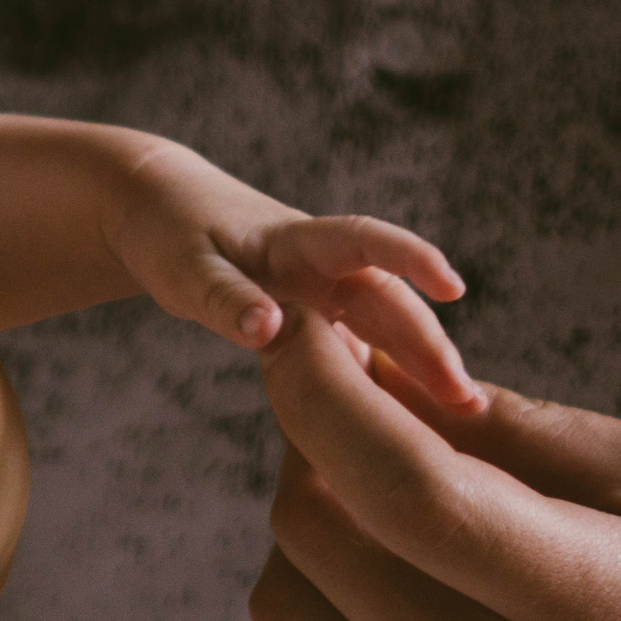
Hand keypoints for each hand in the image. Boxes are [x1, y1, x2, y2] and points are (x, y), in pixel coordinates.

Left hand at [109, 141, 476, 406]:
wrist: (155, 207)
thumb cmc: (165, 230)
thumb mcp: (183, 265)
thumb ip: (225, 298)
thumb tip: (269, 330)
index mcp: (294, 240)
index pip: (364, 241)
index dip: (409, 258)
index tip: (452, 286)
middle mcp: (318, 262)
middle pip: (386, 299)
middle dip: (428, 344)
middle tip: (465, 400)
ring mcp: (317, 286)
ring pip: (379, 323)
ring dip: (417, 360)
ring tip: (460, 413)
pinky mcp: (308, 308)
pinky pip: (353, 338)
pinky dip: (380, 368)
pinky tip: (407, 409)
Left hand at [249, 311, 620, 620]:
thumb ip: (535, 431)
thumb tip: (378, 372)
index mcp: (603, 609)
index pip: (406, 488)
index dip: (322, 391)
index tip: (302, 333)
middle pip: (316, 534)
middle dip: (313, 449)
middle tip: (358, 431)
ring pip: (282, 608)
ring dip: (304, 542)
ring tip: (376, 528)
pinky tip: (366, 615)